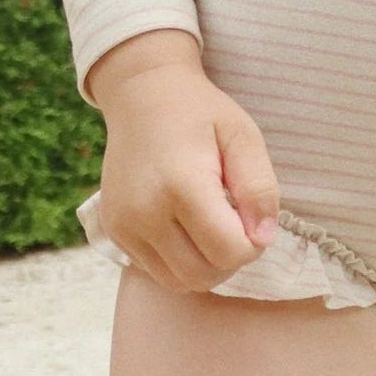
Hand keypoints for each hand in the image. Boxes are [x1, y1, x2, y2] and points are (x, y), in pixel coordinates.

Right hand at [90, 30, 279, 292]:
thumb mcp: (243, 136)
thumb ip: (260, 188)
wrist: (141, 94)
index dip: (252, 243)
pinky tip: (184, 227)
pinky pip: (155, 271)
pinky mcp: (113, 230)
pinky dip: (178, 261)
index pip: (229, 252)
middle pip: (203, 274)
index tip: (249, 215)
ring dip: (204, 265)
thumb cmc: (199, 112)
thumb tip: (263, 239)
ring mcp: (124, 224)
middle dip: (230, 258)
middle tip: (233, 222)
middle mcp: (145, 211)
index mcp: (181, 185)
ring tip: (210, 227)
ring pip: (178, 281)